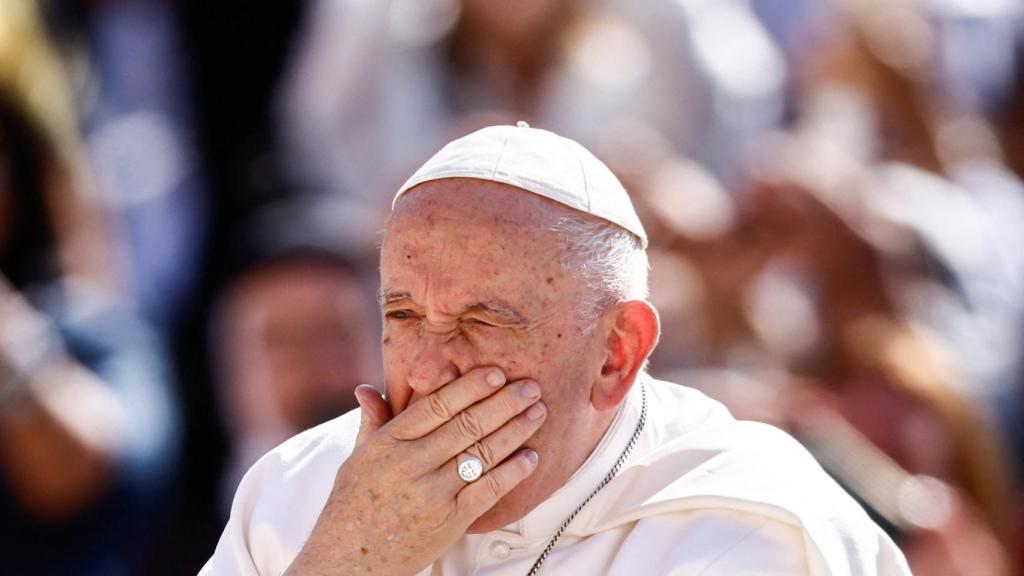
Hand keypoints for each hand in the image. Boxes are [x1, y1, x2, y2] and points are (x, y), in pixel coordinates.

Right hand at [285, 367, 546, 575]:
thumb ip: (372, 422)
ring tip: (538, 413)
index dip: (470, 386)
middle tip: (531, 386)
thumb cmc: (353, 506)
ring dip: (516, 431)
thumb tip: (367, 388)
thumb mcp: (356, 459)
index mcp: (389, 443)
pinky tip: (530, 457)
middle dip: (504, 403)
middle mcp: (411, 464)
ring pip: (483, 454)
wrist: (349, 561)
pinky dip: (513, 472)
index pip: (437, 405)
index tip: (496, 372)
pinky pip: (489, 491)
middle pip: (467, 425)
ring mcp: (432, 494)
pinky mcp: (450, 521)